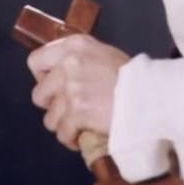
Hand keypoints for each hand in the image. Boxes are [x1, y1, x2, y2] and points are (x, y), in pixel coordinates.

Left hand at [27, 34, 130, 151]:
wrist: (148, 93)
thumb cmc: (130, 74)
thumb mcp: (102, 54)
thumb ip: (78, 60)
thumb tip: (58, 75)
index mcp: (73, 46)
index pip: (35, 61)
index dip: (43, 77)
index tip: (57, 86)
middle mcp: (68, 64)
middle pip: (39, 94)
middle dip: (53, 105)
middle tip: (72, 108)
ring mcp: (71, 88)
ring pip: (50, 118)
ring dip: (64, 124)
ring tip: (81, 124)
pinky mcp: (76, 112)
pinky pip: (62, 134)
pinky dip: (72, 139)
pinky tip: (84, 135)